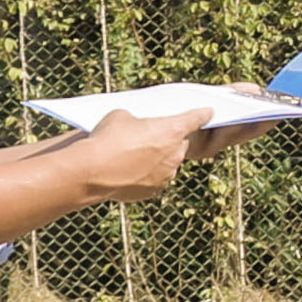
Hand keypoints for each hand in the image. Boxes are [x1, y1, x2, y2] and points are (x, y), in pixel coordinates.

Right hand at [63, 103, 209, 201]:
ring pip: (169, 162)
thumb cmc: (107, 138)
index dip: (201, 114)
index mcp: (173, 129)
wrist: (92, 171)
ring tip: (135, 155)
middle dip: (169, 139)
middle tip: (149, 137)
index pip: (196, 118)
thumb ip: (137, 120)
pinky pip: (157, 178)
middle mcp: (176, 153)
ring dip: (159, 158)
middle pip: (180, 142)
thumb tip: (137, 127)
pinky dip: (148, 174)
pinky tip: (130, 170)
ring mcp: (167, 173)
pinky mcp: (156, 190)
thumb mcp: (121, 116)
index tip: (208, 112)